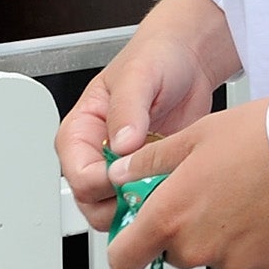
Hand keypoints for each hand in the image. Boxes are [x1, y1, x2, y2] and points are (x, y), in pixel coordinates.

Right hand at [56, 0, 240, 233]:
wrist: (188, 58)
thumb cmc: (155, 57)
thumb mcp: (139, 75)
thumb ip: (126, 109)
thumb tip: (120, 144)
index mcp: (79, 132)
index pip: (79, 176)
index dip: (106, 182)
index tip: (133, 172)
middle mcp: (95, 155)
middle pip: (92, 203)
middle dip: (121, 203)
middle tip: (154, 185)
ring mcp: (120, 168)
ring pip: (116, 210)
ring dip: (142, 205)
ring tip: (168, 182)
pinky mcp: (146, 173)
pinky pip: (145, 202)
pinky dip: (161, 200)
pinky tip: (178, 182)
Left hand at [101, 98, 268, 268]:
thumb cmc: (263, 137)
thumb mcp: (198, 135)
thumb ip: (150, 161)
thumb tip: (120, 174)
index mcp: (171, 217)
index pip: (123, 260)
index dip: (128, 248)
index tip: (139, 233)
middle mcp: (200, 249)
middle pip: (177, 254)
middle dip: (188, 231)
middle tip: (215, 194)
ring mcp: (238, 262)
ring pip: (219, 257)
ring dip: (227, 236)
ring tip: (253, 195)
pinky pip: (259, 260)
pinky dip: (264, 242)